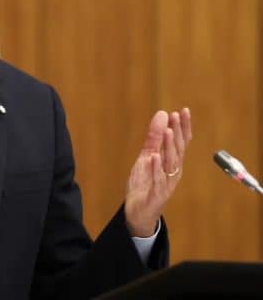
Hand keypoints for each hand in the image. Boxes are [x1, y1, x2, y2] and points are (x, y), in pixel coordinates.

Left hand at [125, 108, 191, 236]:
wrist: (138, 212)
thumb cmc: (145, 183)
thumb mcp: (147, 156)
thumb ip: (154, 137)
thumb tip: (162, 114)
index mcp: (172, 162)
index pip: (181, 142)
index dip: (184, 127)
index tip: (184, 111)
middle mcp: (173, 171)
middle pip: (178, 150)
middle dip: (179, 133)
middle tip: (177, 116)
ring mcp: (166, 183)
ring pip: (170, 163)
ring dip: (170, 147)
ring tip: (169, 131)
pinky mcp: (157, 194)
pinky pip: (158, 180)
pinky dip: (156, 168)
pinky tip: (154, 156)